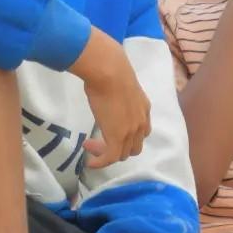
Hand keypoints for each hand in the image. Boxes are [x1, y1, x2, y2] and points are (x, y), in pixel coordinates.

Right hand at [72, 27, 151, 168]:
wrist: (110, 71)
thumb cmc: (110, 69)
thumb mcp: (119, 82)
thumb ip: (116, 88)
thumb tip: (103, 78)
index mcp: (144, 108)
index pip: (141, 131)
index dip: (128, 135)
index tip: (109, 130)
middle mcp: (141, 122)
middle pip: (134, 146)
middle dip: (117, 147)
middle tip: (99, 140)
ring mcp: (130, 132)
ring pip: (122, 154)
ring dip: (106, 153)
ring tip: (90, 146)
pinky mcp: (116, 138)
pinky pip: (109, 159)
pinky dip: (100, 163)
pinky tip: (89, 161)